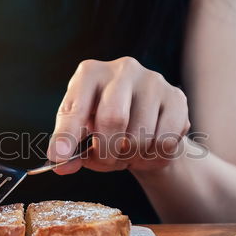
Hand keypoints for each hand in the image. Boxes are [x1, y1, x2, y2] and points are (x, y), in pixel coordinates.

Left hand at [47, 57, 190, 173]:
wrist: (147, 118)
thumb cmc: (105, 121)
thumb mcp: (81, 129)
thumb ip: (69, 146)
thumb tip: (61, 164)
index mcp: (90, 73)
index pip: (76, 107)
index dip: (66, 135)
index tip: (59, 157)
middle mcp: (122, 70)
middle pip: (113, 119)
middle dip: (107, 152)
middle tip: (106, 161)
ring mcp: (153, 81)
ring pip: (141, 135)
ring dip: (131, 158)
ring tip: (127, 154)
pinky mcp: (177, 98)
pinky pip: (164, 142)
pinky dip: (152, 157)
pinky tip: (147, 151)